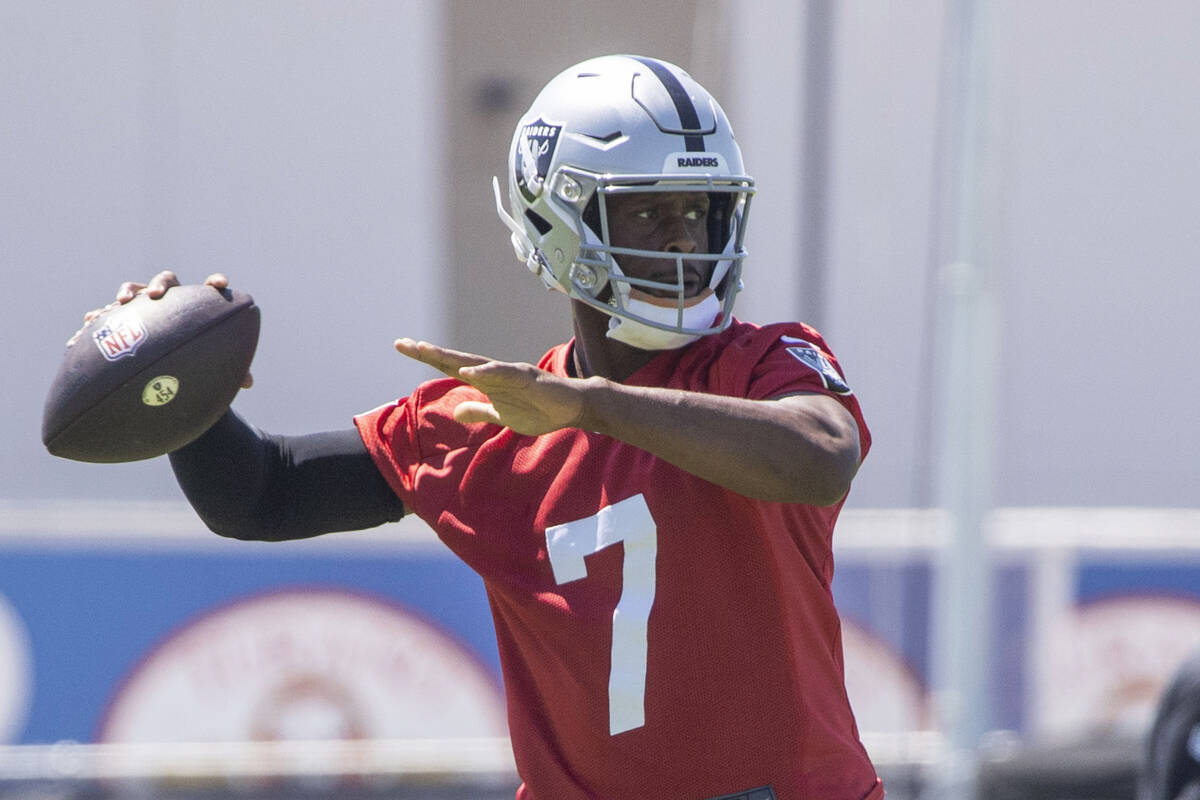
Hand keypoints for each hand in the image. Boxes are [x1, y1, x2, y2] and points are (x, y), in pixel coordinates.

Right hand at [70, 270, 252, 388]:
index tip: (220, 285)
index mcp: (196, 308)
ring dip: (129, 292)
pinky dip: (100, 316)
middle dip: (160, 284)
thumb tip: (248, 383)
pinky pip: (109, 314)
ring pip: (136, 290)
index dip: (214, 283)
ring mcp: (145, 308)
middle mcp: (171, 301)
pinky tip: (88, 323)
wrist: (167, 367)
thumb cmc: (196, 363)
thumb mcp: (212, 366)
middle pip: (167, 281)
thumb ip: (231, 370)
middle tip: (156, 296)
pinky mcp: (123, 320)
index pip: (208, 290)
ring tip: (122, 302)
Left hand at [394, 338, 588, 435]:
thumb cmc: (540, 410)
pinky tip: (466, 372)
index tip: (405, 347)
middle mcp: (494, 372)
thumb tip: (457, 411)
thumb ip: (479, 411)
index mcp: (487, 382)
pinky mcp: (525, 378)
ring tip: (425, 350)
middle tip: (402, 343)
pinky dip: (484, 371)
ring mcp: (509, 373)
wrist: (571, 408)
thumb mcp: (502, 416)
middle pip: (455, 361)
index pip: (451, 368)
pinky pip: (501, 374)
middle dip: (429, 353)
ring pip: (474, 362)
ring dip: (449, 357)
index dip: (429, 359)